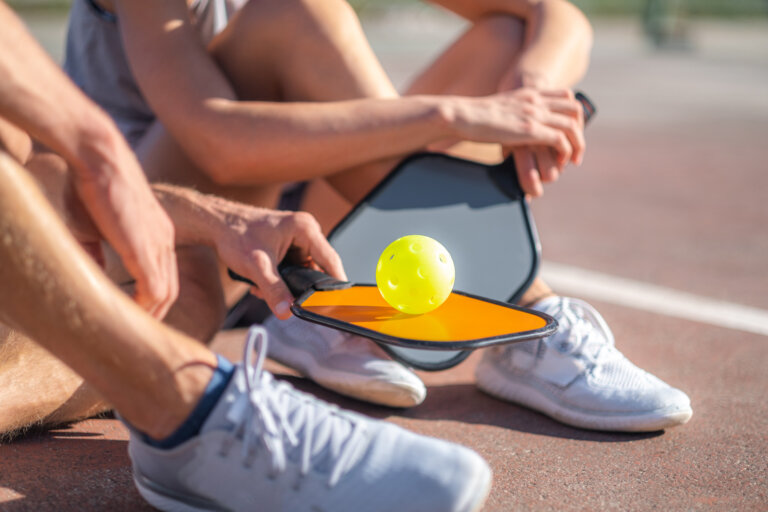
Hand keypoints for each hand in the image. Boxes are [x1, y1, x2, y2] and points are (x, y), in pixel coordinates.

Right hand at [72, 142, 177, 318]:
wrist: (98, 155)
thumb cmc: (90, 185)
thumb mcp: (93, 226)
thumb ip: (96, 252)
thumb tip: (92, 275)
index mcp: (158, 234)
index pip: (164, 275)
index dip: (151, 298)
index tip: (136, 313)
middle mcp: (165, 240)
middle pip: (169, 289)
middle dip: (154, 313)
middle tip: (137, 332)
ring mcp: (159, 244)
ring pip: (165, 293)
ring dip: (151, 315)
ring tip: (133, 331)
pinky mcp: (146, 247)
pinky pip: (154, 288)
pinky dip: (145, 307)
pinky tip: (130, 316)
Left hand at [211, 205, 345, 319]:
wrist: (216, 224)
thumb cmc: (235, 234)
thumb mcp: (256, 266)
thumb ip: (273, 289)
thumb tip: (287, 311)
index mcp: (305, 228)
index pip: (330, 260)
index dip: (336, 283)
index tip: (338, 303)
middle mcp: (305, 232)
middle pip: (317, 268)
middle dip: (300, 286)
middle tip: (284, 299)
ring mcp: (297, 239)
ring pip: (303, 271)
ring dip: (286, 284)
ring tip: (262, 288)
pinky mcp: (288, 246)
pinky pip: (293, 268)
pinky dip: (279, 279)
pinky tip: (261, 283)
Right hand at [450, 88, 584, 195]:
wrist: (462, 115)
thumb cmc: (471, 117)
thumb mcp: (497, 110)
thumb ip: (509, 114)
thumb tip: (508, 128)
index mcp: (529, 93)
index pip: (565, 96)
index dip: (572, 115)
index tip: (569, 133)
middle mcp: (536, 100)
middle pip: (575, 109)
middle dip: (580, 129)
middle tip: (575, 148)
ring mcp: (534, 114)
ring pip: (573, 126)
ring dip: (577, 145)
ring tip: (572, 160)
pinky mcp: (531, 130)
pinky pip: (561, 140)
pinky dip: (565, 152)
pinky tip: (560, 162)